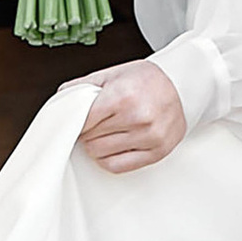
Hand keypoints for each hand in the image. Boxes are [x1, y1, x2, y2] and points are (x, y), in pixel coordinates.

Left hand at [77, 58, 186, 175]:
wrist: (181, 85)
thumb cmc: (146, 79)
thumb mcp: (113, 73)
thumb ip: (83, 86)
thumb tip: (61, 101)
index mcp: (124, 96)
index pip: (84, 121)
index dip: (77, 121)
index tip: (79, 119)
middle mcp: (138, 118)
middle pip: (90, 139)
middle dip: (87, 132)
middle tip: (94, 123)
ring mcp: (150, 137)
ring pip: (101, 154)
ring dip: (96, 145)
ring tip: (104, 132)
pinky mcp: (157, 152)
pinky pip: (117, 166)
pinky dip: (107, 159)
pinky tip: (112, 146)